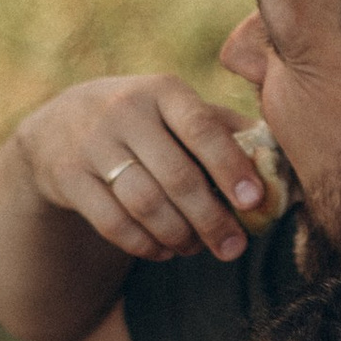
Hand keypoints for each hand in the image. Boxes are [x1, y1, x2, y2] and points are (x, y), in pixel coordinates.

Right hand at [15, 73, 266, 266]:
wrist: (58, 128)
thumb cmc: (142, 122)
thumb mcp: (176, 110)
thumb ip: (225, 129)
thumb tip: (281, 163)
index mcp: (163, 90)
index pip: (202, 128)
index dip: (230, 167)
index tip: (253, 201)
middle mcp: (125, 110)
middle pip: (176, 176)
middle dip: (210, 219)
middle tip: (232, 248)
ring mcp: (92, 143)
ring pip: (145, 204)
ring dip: (177, 235)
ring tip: (194, 248)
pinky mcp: (68, 177)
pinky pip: (113, 223)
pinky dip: (144, 245)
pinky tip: (162, 251)